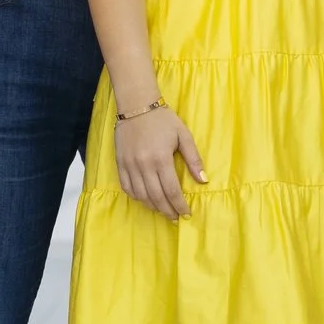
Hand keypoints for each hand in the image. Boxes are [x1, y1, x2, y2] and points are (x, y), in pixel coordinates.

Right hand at [116, 104, 203, 218]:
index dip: (179, 205)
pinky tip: (145, 200)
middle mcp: (144, 165)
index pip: (171, 190)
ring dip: (153, 206)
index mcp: (161, 158)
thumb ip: (193, 159)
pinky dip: (136, 197)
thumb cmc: (163, 119)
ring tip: (163, 211)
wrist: (136, 105)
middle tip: (176, 217)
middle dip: (168, 210)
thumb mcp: (184, 135)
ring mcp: (130, 165)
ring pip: (141, 195)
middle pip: (156, 196)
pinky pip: (126, 187)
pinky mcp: (120, 163)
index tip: (187, 213)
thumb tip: (203, 180)